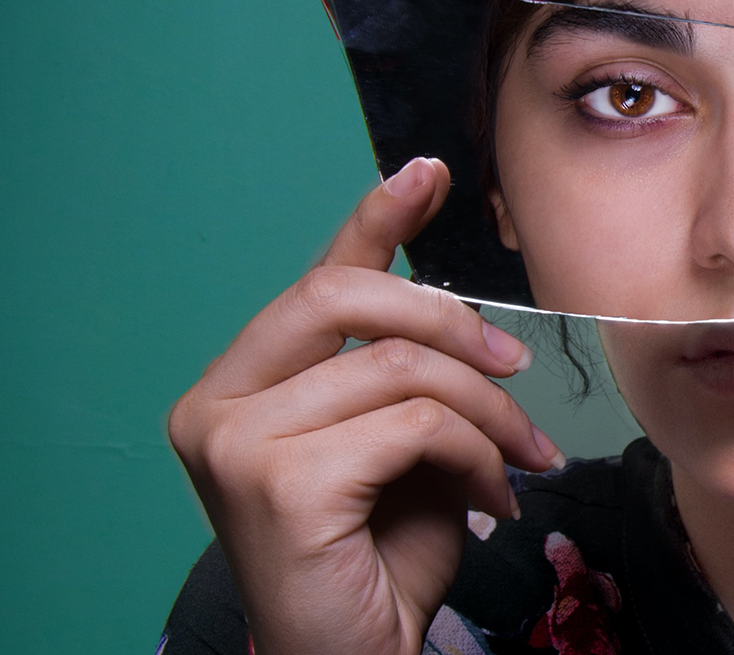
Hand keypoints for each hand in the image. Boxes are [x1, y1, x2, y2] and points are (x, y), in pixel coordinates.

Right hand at [167, 158, 563, 654]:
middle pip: (342, 300)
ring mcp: (234, 442)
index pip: (314, 285)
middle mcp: (214, 405)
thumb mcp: (404, 447)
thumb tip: (461, 314)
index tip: (429, 171)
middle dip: (449, 320)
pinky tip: (492, 496)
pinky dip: (476, 453)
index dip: (374, 220)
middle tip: (515, 363)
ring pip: (399, 368)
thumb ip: (407, 379)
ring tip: (519, 459)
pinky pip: (413, 424)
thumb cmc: (377, 561)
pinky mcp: (275, 483)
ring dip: (486, 411)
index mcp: (239, 387)